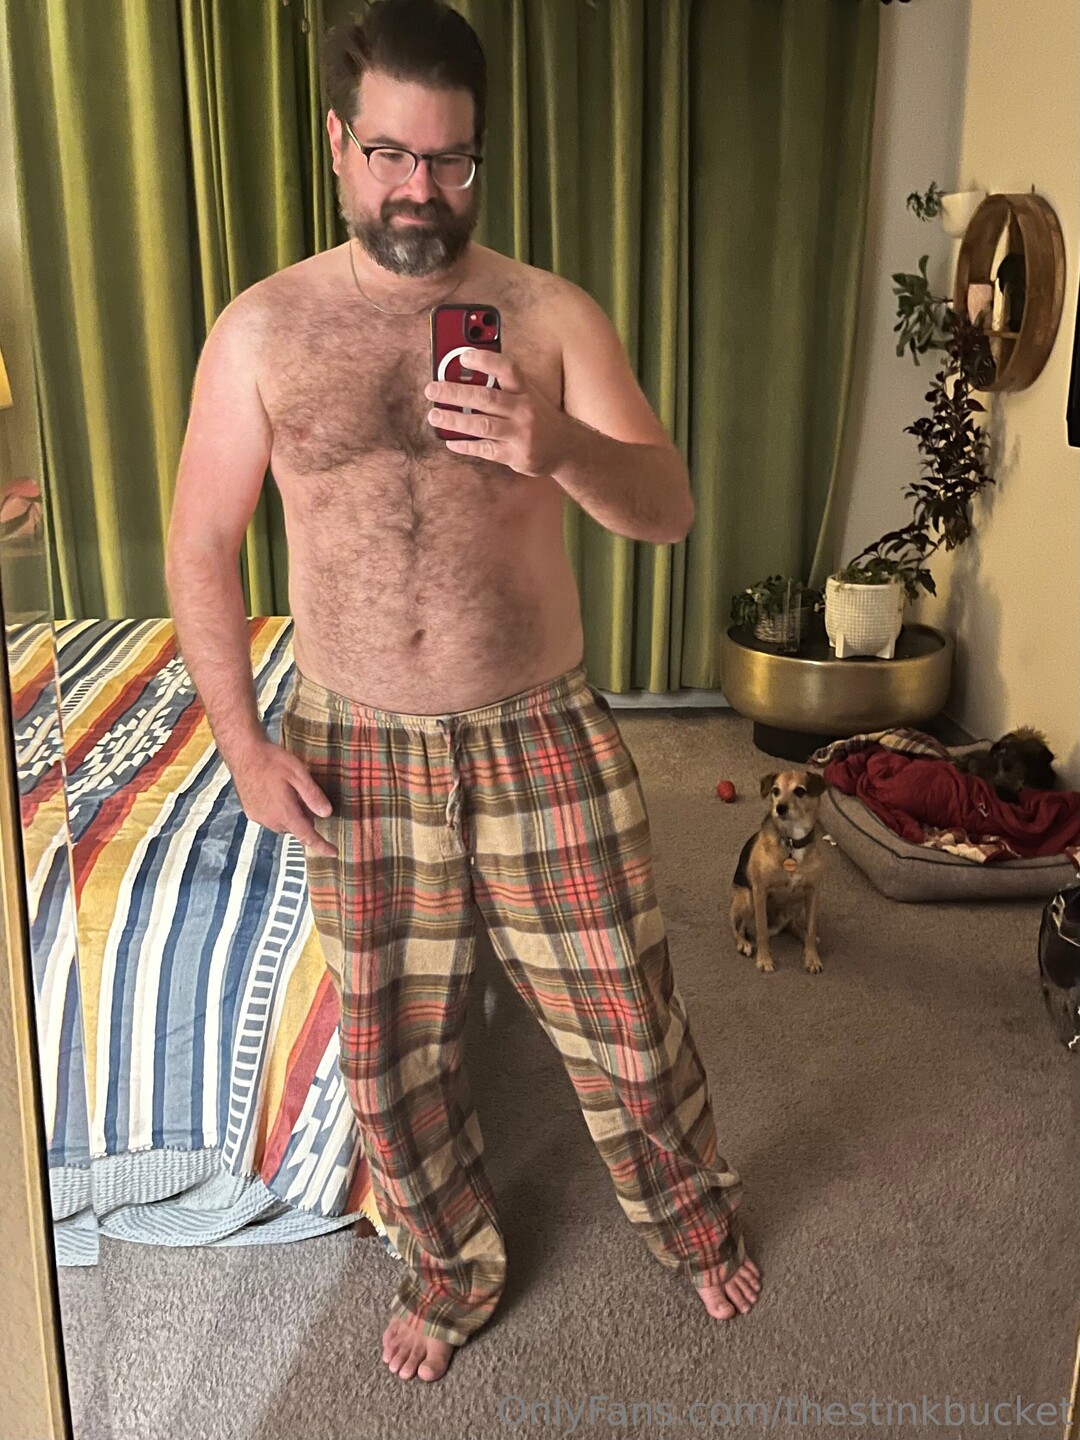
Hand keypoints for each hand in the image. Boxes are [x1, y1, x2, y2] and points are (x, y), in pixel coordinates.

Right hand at [232, 739, 337, 857]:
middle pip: (296, 828)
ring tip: (290, 792)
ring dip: (291, 815)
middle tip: (306, 796)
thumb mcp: (298, 774)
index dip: (322, 846)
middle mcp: (270, 820)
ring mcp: (258, 817)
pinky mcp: (251, 812)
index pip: (307, 836)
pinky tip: (278, 794)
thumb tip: (327, 814)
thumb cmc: (272, 760)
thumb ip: (313, 795)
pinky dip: (279, 812)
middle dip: (305, 818)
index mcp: (284, 813)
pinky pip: (271, 819)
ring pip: (283, 824)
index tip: (334, 852)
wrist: (243, 753)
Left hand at [424, 349, 570, 475]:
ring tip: (434, 416)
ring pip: (482, 425)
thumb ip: (500, 385)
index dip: (485, 360)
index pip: (507, 369)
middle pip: (486, 398)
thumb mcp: (526, 394)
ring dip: (455, 420)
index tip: (462, 355)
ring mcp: (521, 434)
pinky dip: (466, 445)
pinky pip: (486, 450)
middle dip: (456, 393)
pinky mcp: (517, 456)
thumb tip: (461, 376)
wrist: (566, 447)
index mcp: (525, 390)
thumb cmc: (536, 415)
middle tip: (432, 389)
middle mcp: (524, 410)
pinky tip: (450, 441)